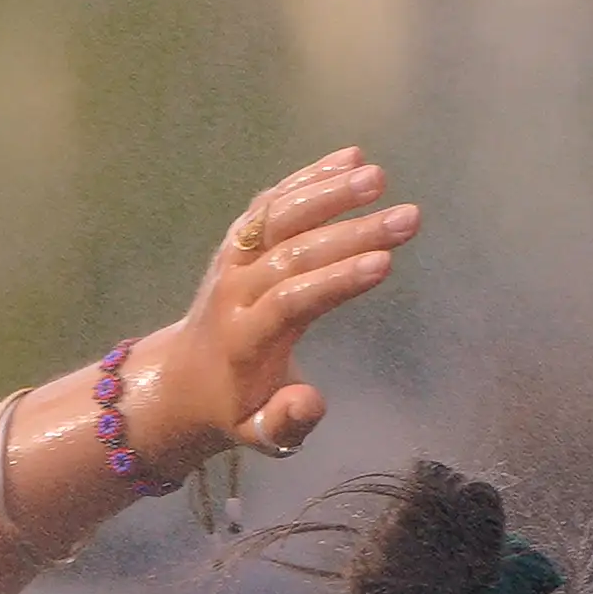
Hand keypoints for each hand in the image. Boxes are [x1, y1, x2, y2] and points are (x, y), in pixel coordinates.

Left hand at [125, 150, 422, 472]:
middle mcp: (233, 291)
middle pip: (291, 252)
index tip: (384, 263)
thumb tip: (312, 402)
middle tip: (409, 218)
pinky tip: (351, 159)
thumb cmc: (236, 409)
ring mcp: (233, 260)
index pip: (289, 300)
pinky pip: (271, 203)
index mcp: (242, 339)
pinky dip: (308, 179)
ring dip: (327, 192)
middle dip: (351, 233)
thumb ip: (285, 424)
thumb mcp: (258, 435)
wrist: (183, 379)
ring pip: (276, 217)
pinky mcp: (239, 241)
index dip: (334, 280)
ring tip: (378, 176)